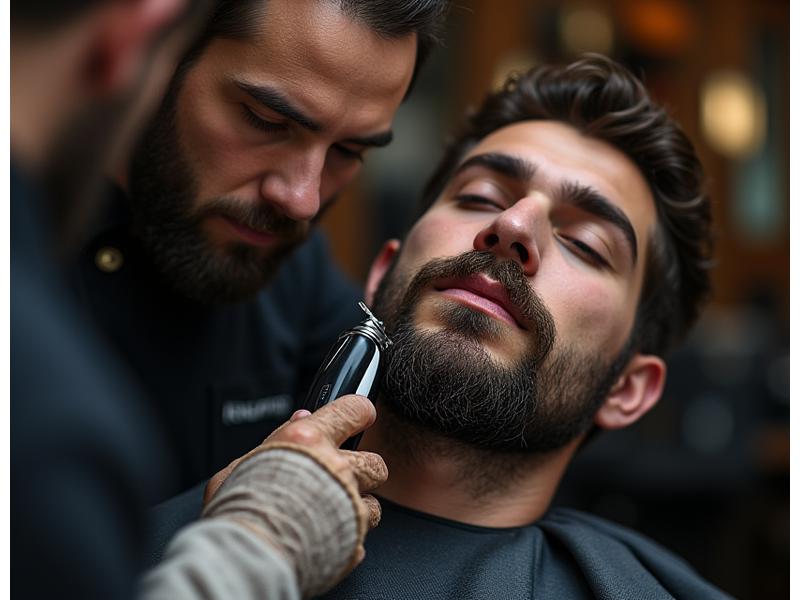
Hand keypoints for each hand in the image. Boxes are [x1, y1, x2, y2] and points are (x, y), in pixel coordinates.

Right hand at [205, 394, 386, 534]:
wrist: (246, 559)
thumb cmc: (237, 512)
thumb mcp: (241, 465)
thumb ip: (276, 439)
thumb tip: (301, 419)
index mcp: (309, 443)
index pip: (352, 411)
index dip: (359, 413)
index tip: (360, 415)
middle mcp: (337, 471)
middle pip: (374, 462)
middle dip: (363, 470)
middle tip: (341, 478)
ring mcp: (350, 508)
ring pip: (374, 503)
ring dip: (358, 508)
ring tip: (331, 515)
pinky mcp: (353, 543)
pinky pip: (361, 537)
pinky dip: (347, 539)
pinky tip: (326, 539)